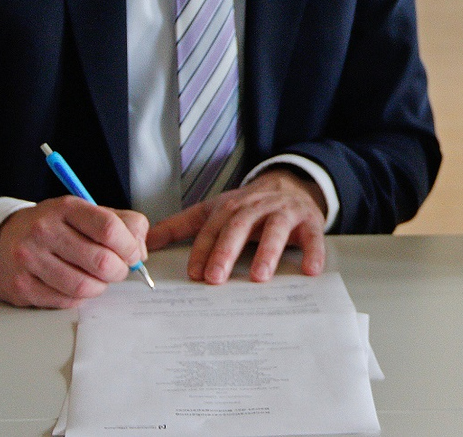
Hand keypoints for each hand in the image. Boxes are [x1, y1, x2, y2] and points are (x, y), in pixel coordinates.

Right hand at [0, 197, 148, 308]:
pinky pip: (65, 301)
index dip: (130, 246)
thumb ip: (122, 224)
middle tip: (117, 270)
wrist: (2, 240)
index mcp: (66, 207)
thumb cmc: (54, 227)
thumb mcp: (86, 212)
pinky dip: (79, 297)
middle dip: (119, 271)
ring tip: (97, 279)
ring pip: (84, 286)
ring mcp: (30, 259)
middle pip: (100, 261)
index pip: (109, 228)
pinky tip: (76, 285)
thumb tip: (140, 250)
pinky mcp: (21, 286)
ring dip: (100, 287)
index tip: (134, 254)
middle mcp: (44, 230)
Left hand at [146, 170, 326, 283]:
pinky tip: (310, 270)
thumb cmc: (249, 206)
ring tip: (259, 276)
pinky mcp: (310, 221)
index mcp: (231, 207)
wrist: (291, 185)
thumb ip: (181, 226)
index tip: (193, 273)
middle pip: (239, 226)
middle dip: (226, 251)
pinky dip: (313, 252)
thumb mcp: (215, 210)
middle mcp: (256, 207)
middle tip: (215, 277)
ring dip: (267, 251)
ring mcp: (284, 213)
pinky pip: (313, 236)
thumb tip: (148, 242)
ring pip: (275, 229)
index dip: (202, 249)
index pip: (213, 228)